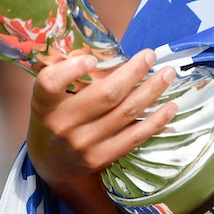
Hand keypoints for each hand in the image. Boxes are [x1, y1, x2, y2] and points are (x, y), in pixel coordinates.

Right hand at [26, 48, 176, 213]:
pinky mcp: (100, 158)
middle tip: (150, 55)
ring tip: (167, 74)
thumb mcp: (50, 97)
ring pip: (125, 112)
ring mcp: (82, 144)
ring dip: (151, 90)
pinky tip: (169, 107)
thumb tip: (102, 50)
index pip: (50, 84)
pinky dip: (155, 121)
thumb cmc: (55, 116)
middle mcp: (61, 124)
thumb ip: (67, 74)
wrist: (51, 163)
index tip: (93, 58)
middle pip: (105, 95)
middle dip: (133, 72)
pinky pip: (134, 137)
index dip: (72, 70)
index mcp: (44, 104)